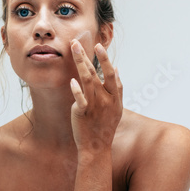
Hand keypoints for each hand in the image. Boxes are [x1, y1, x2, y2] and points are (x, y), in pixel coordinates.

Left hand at [69, 38, 122, 154]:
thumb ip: (116, 87)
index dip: (105, 60)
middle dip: (90, 57)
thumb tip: (116, 68)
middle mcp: (106, 100)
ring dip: (81, 64)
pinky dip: (77, 90)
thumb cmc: (105, 126)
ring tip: (74, 51)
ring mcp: (95, 106)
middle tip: (81, 43)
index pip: (111, 74)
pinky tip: (73, 80)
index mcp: (114, 97)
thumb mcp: (116, 107)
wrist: (97, 147)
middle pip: (99, 74)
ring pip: (88, 81)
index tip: (98, 46)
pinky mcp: (83, 113)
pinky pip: (80, 99)